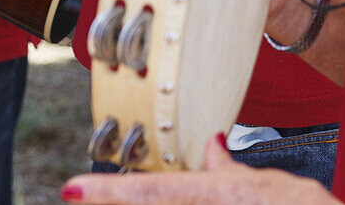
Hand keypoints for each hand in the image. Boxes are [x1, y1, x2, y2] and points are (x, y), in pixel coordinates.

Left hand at [61, 135, 338, 202]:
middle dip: (114, 200)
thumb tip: (210, 145)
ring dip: (137, 202)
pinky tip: (151, 199)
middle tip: (80, 194)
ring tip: (105, 194)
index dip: (107, 192)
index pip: (150, 192)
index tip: (70, 189)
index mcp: (216, 196)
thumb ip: (233, 171)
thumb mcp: (274, 188)